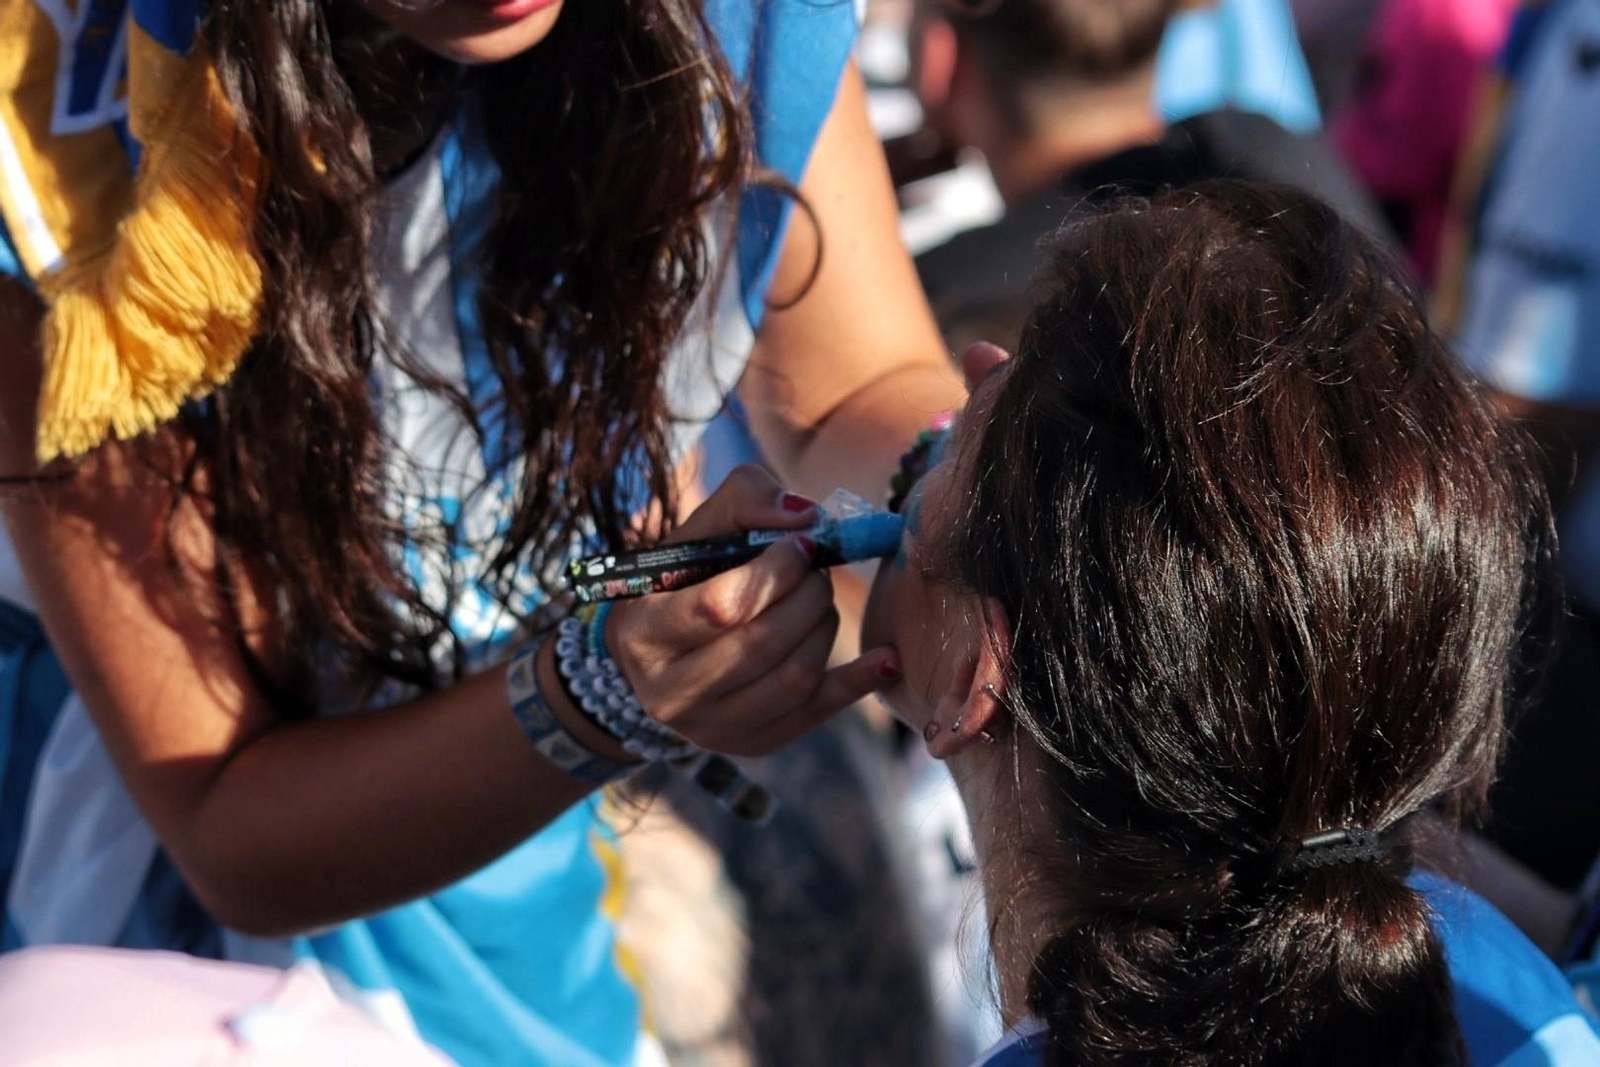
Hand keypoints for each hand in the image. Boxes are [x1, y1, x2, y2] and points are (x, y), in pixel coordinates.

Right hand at [606, 465, 901, 756]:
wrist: (662, 651)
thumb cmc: (685, 577)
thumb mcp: (699, 528)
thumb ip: (747, 499)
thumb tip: (808, 516)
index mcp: (643, 633)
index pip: (721, 606)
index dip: (774, 572)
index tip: (800, 545)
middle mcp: (669, 693)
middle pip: (763, 643)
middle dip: (807, 596)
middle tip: (816, 569)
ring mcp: (711, 728)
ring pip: (794, 677)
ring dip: (824, 626)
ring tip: (819, 598)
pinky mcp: (752, 743)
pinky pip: (816, 712)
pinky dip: (858, 682)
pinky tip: (886, 658)